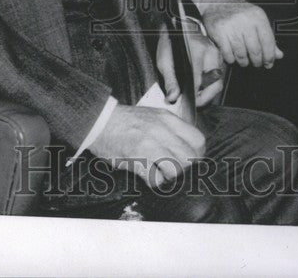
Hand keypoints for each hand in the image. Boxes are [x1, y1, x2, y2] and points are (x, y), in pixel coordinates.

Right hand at [88, 104, 204, 187]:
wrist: (100, 121)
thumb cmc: (126, 121)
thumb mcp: (154, 116)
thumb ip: (172, 128)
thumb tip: (188, 146)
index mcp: (167, 119)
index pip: (198, 139)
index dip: (198, 154)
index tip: (192, 159)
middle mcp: (161, 130)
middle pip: (189, 157)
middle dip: (185, 167)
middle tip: (175, 167)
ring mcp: (149, 144)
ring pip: (176, 169)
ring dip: (170, 175)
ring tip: (162, 171)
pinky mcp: (136, 159)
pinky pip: (156, 179)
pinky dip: (155, 181)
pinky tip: (149, 174)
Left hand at [156, 22, 224, 106]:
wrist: (179, 26)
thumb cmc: (171, 42)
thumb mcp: (165, 60)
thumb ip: (170, 80)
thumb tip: (172, 98)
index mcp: (197, 52)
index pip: (199, 79)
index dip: (194, 94)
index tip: (187, 103)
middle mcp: (211, 53)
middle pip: (215, 84)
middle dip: (205, 97)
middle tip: (193, 103)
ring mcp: (217, 56)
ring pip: (218, 82)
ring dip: (208, 93)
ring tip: (195, 97)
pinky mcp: (219, 59)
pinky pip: (218, 78)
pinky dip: (209, 86)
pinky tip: (199, 88)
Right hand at [197, 0, 282, 68]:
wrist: (219, 2)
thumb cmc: (241, 14)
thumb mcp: (257, 21)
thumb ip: (268, 38)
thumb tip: (279, 55)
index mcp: (258, 16)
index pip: (268, 42)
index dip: (269, 56)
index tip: (269, 63)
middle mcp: (246, 20)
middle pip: (255, 50)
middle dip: (257, 61)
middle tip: (256, 64)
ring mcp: (231, 25)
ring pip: (241, 54)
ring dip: (244, 62)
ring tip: (244, 61)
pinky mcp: (219, 31)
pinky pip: (227, 53)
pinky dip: (231, 59)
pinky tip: (233, 57)